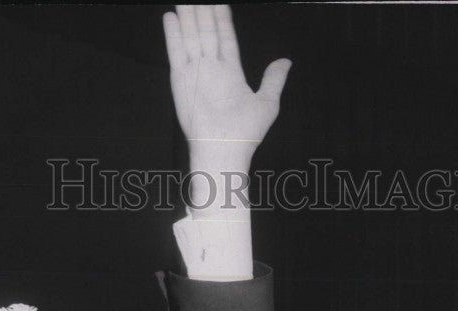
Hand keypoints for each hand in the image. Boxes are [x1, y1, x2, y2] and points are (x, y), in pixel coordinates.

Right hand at [164, 5, 290, 170]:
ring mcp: (194, 73)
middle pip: (206, 32)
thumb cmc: (246, 133)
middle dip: (203, 11)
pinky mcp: (180, 80)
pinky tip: (171, 17)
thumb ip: (273, 79)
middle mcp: (211, 69)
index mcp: (230, 73)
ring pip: (191, 36)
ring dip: (188, 16)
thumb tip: (285, 61)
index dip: (222, 18)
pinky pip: (176, 52)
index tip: (219, 1)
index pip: (225, 37)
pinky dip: (173, 34)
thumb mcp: (267, 103)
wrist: (224, 149)